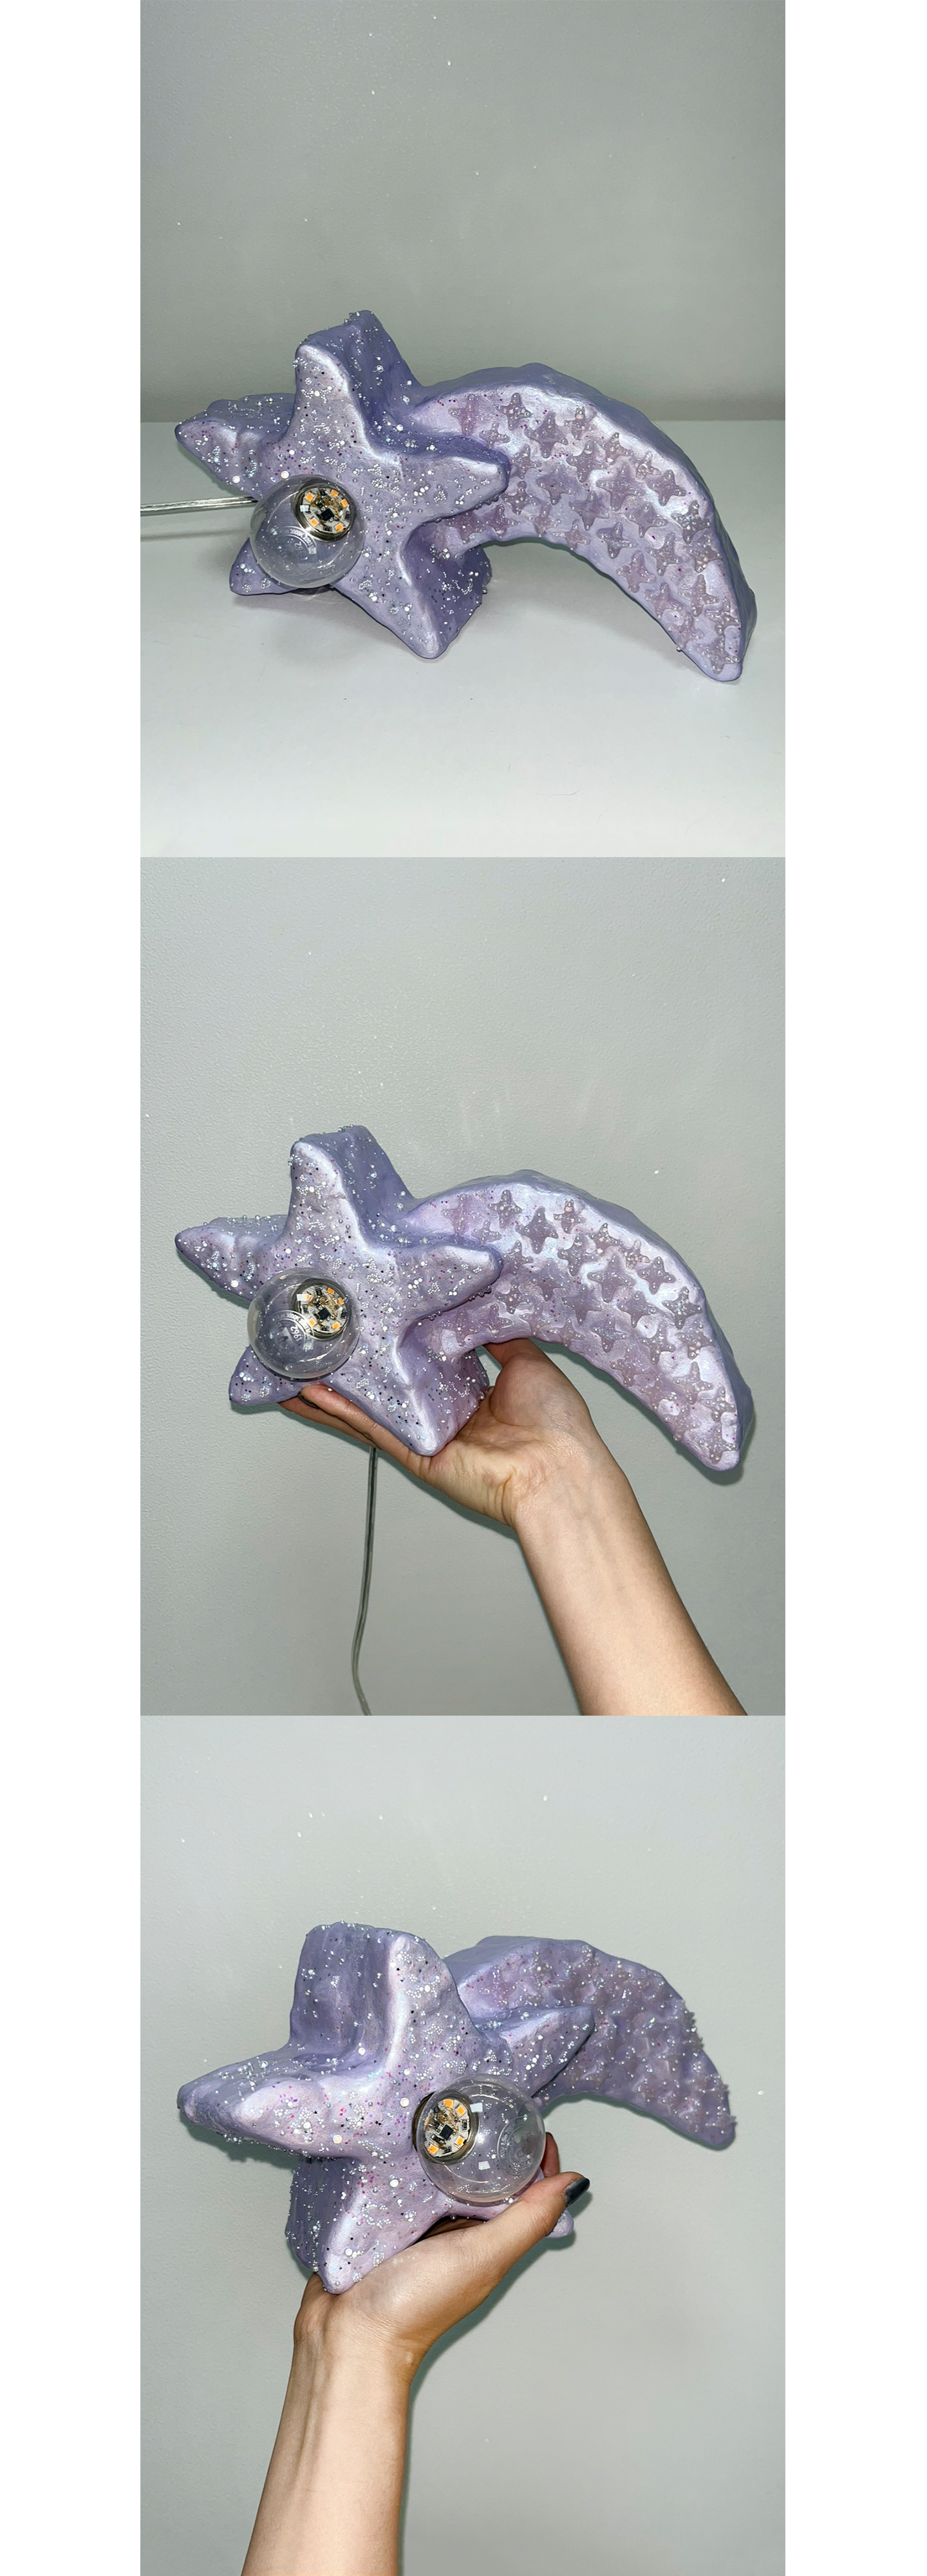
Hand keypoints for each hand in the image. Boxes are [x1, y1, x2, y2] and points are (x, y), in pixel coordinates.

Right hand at [281, 1338, 611, 1532]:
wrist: (558, 1469)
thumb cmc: (555, 1422)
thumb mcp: (527, 1358)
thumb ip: (495, 1333)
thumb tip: (479, 1298)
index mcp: (469, 1392)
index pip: (419, 1360)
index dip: (393, 1339)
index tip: (368, 1313)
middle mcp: (441, 1413)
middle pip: (384, 1385)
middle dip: (350, 1364)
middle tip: (317, 1338)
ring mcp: (424, 1435)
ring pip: (366, 1408)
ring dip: (329, 1390)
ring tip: (294, 1365)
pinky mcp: (414, 1453)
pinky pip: (371, 1428)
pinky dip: (339, 1412)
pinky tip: (310, 1393)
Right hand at [291, 2133, 586, 2384]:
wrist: (348, 2336)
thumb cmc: (416, 2305)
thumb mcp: (481, 2257)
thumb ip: (526, 2221)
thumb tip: (575, 2182)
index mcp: (489, 2240)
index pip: (526, 2192)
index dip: (535, 2158)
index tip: (528, 2120)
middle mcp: (460, 2232)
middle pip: (486, 2179)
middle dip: (489, 2141)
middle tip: (483, 2100)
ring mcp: (421, 2225)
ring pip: (444, 2176)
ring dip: (446, 2146)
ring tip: (443, 2105)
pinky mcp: (386, 2218)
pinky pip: (403, 2179)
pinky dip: (408, 2158)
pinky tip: (402, 2133)